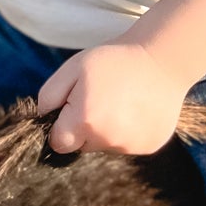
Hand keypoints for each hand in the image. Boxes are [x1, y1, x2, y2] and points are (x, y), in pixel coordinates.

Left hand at [36, 40, 187, 154]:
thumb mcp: (72, 68)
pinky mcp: (149, 146)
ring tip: (122, 101)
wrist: (162, 58)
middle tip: (101, 99)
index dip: (62, 125)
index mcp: (85, 121)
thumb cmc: (113, 61)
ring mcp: (131, 146)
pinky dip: (129, 131)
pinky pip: (127, 144)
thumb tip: (43, 119)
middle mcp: (108, 140)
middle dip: (85, 127)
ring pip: (106, 146)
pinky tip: (137, 108)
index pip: (59, 143)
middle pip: (83, 146)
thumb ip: (49, 96)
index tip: (74, 107)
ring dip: (108, 130)